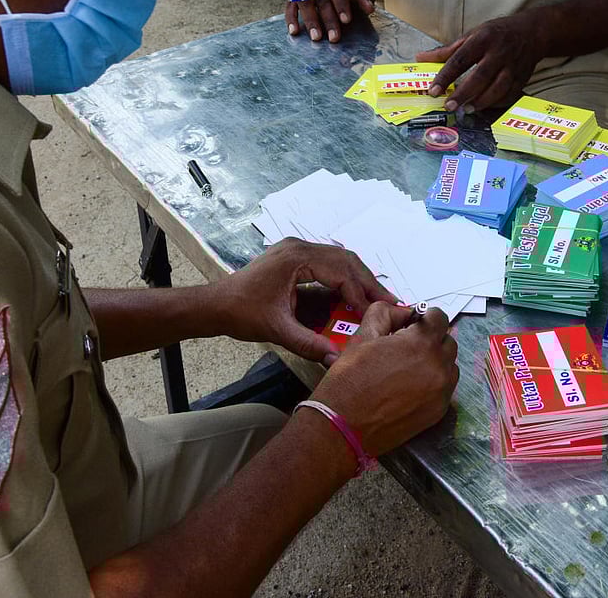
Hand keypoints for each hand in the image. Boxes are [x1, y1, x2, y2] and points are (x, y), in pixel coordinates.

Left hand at [218, 237, 397, 364]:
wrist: (217, 304)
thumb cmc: (241, 312)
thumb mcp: (277, 330)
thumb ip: (309, 344)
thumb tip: (338, 360)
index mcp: (296, 257)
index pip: (341, 270)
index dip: (361, 293)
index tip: (376, 313)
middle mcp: (298, 247)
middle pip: (345, 259)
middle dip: (368, 282)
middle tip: (390, 302)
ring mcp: (296, 249)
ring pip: (339, 259)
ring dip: (358, 280)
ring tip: (378, 300)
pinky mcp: (294, 258)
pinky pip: (327, 264)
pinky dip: (343, 279)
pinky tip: (353, 297)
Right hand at [285, 0, 378, 43]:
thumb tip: (369, 8)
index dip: (340, 3)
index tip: (346, 20)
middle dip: (327, 18)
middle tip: (334, 37)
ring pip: (303, 0)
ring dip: (310, 20)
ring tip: (316, 37)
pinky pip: (291, 4)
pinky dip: (291, 17)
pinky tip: (295, 31)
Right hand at [310, 304, 457, 456]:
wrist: (344, 425)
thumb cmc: (350, 379)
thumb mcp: (363, 335)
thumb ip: (386, 313)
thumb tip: (402, 313)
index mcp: (421, 343)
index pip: (439, 318)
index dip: (424, 317)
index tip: (411, 324)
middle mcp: (438, 367)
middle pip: (447, 341)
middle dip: (430, 339)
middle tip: (406, 346)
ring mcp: (441, 392)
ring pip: (449, 366)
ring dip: (435, 361)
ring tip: (408, 368)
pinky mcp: (438, 412)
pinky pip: (445, 389)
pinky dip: (433, 383)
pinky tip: (409, 387)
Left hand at [415, 10, 547, 112]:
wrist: (532, 31)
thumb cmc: (496, 33)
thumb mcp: (471, 34)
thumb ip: (447, 50)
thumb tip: (421, 58)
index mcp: (482, 39)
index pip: (460, 59)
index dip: (446, 76)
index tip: (433, 90)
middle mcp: (499, 52)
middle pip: (480, 76)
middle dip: (463, 93)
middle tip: (448, 105)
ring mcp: (513, 66)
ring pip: (498, 88)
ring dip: (480, 101)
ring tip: (465, 109)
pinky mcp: (523, 78)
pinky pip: (509, 95)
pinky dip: (496, 104)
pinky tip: (482, 107)